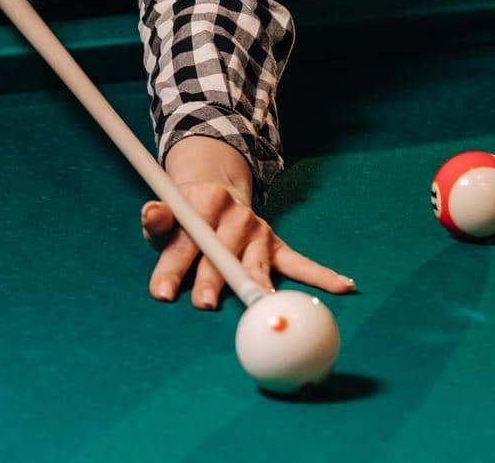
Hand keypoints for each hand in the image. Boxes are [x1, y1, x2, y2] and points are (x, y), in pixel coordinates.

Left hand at [139, 135, 356, 308]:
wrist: (215, 190)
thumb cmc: (186, 216)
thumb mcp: (168, 213)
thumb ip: (158, 219)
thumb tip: (150, 213)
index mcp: (203, 205)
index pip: (185, 241)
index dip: (171, 267)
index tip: (161, 292)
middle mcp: (234, 217)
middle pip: (221, 253)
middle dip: (211, 279)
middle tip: (204, 304)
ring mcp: (258, 232)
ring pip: (256, 263)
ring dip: (257, 285)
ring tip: (263, 303)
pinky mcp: (275, 245)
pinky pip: (300, 263)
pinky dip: (322, 275)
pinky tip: (344, 285)